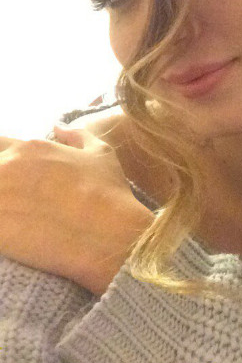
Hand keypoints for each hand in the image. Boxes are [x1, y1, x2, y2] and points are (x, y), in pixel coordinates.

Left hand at [0, 126, 153, 294]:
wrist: (110, 234)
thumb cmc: (108, 192)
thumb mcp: (101, 154)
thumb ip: (77, 135)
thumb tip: (59, 127)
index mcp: (30, 148)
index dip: (5, 161)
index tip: (15, 178)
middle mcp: (9, 167)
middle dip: (2, 183)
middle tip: (17, 201)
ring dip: (2, 205)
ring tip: (18, 217)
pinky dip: (1, 228)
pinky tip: (15, 234)